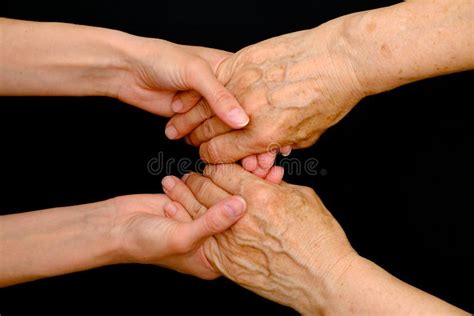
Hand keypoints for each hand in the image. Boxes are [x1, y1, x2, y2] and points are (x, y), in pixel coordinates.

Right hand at [110, 191, 245, 278]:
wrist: (113, 227)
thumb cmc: (144, 244)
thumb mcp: (182, 236)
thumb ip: (212, 222)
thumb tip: (240, 206)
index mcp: (212, 260)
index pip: (238, 239)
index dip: (246, 219)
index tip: (257, 199)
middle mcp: (208, 241)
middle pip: (229, 216)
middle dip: (224, 198)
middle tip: (224, 184)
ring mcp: (198, 221)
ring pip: (214, 199)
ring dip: (200, 189)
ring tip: (187, 190)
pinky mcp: (188, 204)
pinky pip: (199, 190)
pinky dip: (188, 185)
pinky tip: (171, 186)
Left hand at [116, 37, 248, 128]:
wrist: (128, 70)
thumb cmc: (161, 58)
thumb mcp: (196, 73)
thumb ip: (220, 97)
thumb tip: (242, 120)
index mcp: (230, 69)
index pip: (252, 94)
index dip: (257, 111)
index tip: (262, 129)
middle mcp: (221, 88)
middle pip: (237, 115)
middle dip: (233, 129)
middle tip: (233, 141)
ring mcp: (206, 105)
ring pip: (219, 128)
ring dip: (207, 133)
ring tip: (188, 120)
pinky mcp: (192, 119)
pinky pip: (201, 135)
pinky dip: (195, 138)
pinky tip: (186, 133)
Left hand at [161, 164, 354, 312]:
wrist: (324, 280)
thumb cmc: (320, 239)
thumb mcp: (303, 199)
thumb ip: (275, 186)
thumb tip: (261, 179)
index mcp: (261, 195)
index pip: (223, 171)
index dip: (215, 165)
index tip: (212, 166)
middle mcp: (241, 217)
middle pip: (205, 188)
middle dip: (195, 179)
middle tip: (190, 175)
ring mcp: (232, 242)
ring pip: (196, 212)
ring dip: (183, 197)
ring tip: (174, 187)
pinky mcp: (228, 263)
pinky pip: (201, 239)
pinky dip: (187, 223)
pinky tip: (174, 212)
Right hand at [166, 19, 363, 162]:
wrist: (340, 59)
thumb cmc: (329, 98)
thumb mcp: (305, 135)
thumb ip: (276, 146)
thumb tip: (260, 151)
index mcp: (263, 136)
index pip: (219, 154)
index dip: (209, 157)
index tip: (207, 154)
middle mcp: (248, 111)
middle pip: (206, 131)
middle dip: (196, 138)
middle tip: (190, 138)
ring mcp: (243, 83)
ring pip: (203, 104)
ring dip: (189, 115)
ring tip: (179, 120)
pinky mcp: (243, 60)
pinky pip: (215, 78)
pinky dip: (202, 89)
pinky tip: (194, 94)